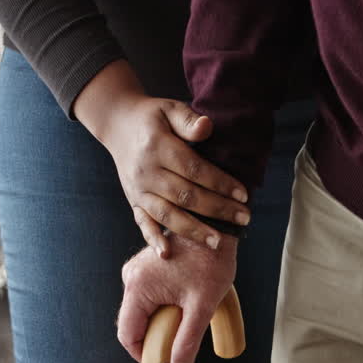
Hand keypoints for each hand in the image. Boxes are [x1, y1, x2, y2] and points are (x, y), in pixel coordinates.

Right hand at [73, 60, 249, 256]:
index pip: (194, 169)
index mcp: (158, 147)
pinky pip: (142, 222)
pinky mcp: (133, 201)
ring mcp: (138, 190)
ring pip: (167, 214)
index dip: (219, 183)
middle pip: (185, 196)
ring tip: (217, 242)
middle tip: (244, 218)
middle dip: (217, 210)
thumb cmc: (152, 117)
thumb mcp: (170, 108)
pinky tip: (167, 253)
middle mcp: (147, 172)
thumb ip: (188, 120)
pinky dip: (153, 239)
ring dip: (193, 230)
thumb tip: (206, 127)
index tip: (243, 194)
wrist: (118, 125)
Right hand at [117, 234, 236, 362]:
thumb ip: (187, 341)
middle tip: (181, 338)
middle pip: (133, 322)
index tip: (163, 361)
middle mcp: (131, 277)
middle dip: (155, 336)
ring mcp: (137, 270)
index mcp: (138, 287)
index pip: (127, 334)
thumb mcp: (202, 306)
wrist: (216, 225)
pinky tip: (184, 301)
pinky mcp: (146, 266)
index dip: (143, 354)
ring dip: (160, 320)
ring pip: (141, 310)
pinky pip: (147, 296)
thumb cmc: (211, 261)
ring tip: (187, 314)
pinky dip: (162, 306)